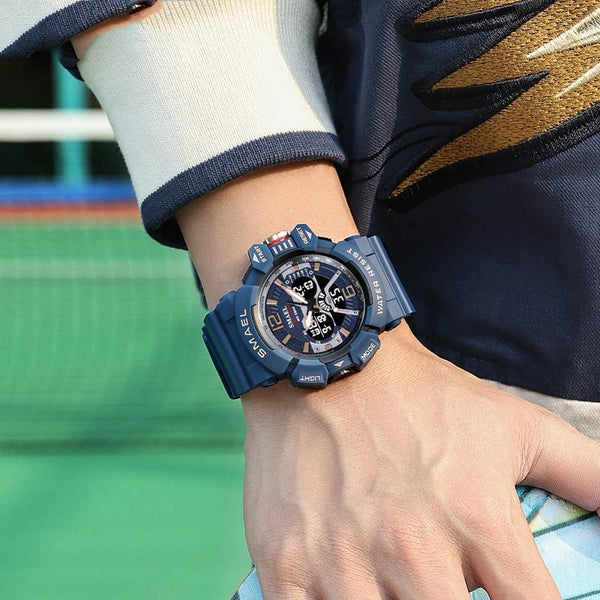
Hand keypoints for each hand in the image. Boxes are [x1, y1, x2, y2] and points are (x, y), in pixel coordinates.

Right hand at [242, 323, 599, 598]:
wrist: (325, 362)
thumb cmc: (419, 396)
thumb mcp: (513, 423)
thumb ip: (587, 472)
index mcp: (477, 517)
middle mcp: (412, 548)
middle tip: (446, 585)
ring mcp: (343, 559)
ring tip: (398, 584)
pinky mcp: (286, 563)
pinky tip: (346, 591)